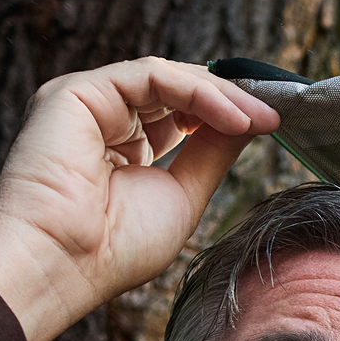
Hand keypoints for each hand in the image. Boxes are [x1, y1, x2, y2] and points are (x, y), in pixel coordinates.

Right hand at [0, 58, 280, 340]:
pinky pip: (150, 77)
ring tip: (261, 116)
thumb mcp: (183, 196)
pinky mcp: (77, 92)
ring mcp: (88, 104)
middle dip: (231, 99)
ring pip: (167, 80)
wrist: (63, 264)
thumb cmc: (114, 249)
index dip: (227, 115)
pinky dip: (198, 92)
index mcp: (123, 149)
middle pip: (177, 92)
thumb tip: (250, 122)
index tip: (273, 124)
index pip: (182, 115)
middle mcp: (103, 120)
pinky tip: (234, 117)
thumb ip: (212, 154)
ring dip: (222, 95)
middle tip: (276, 113)